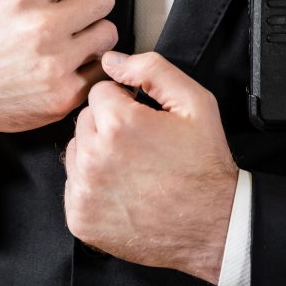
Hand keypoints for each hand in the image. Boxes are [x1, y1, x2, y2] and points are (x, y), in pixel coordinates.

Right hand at [0, 0, 117, 138]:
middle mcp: (40, 27)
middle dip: (87, 0)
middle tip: (65, 11)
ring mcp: (53, 64)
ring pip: (108, 33)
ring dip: (91, 34)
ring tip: (65, 38)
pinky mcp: (63, 95)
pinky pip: (101, 68)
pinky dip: (88, 66)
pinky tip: (65, 63)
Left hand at [64, 51, 237, 283]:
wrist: (213, 225)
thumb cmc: (204, 163)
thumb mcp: (193, 102)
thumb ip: (151, 69)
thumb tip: (111, 60)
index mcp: (118, 124)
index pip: (100, 92)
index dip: (124, 101)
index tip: (142, 119)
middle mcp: (94, 157)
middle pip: (85, 120)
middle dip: (108, 125)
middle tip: (140, 143)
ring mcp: (84, 192)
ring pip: (76, 150)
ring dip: (96, 153)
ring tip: (131, 166)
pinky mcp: (80, 219)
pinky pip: (73, 184)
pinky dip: (92, 185)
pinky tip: (122, 189)